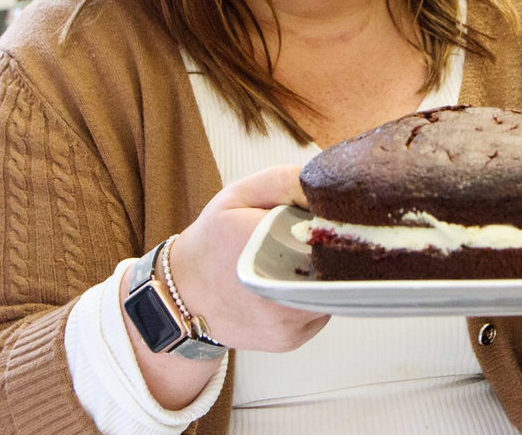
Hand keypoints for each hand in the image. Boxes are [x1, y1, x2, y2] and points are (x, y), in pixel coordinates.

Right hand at [161, 164, 329, 352]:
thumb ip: (284, 180)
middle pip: (338, 268)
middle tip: (316, 238)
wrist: (183, 295)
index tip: (332, 218)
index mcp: (266, 249)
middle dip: (335, 251)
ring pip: (333, 292)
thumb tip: (326, 186)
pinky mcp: (289, 341)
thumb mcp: (240, 195)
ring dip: (327, 275)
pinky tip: (291, 284)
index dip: (338, 226)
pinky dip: (315, 297)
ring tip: (298, 261)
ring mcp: (286, 323)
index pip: (330, 236)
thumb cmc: (213, 239)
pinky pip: (321, 313)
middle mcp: (278, 295)